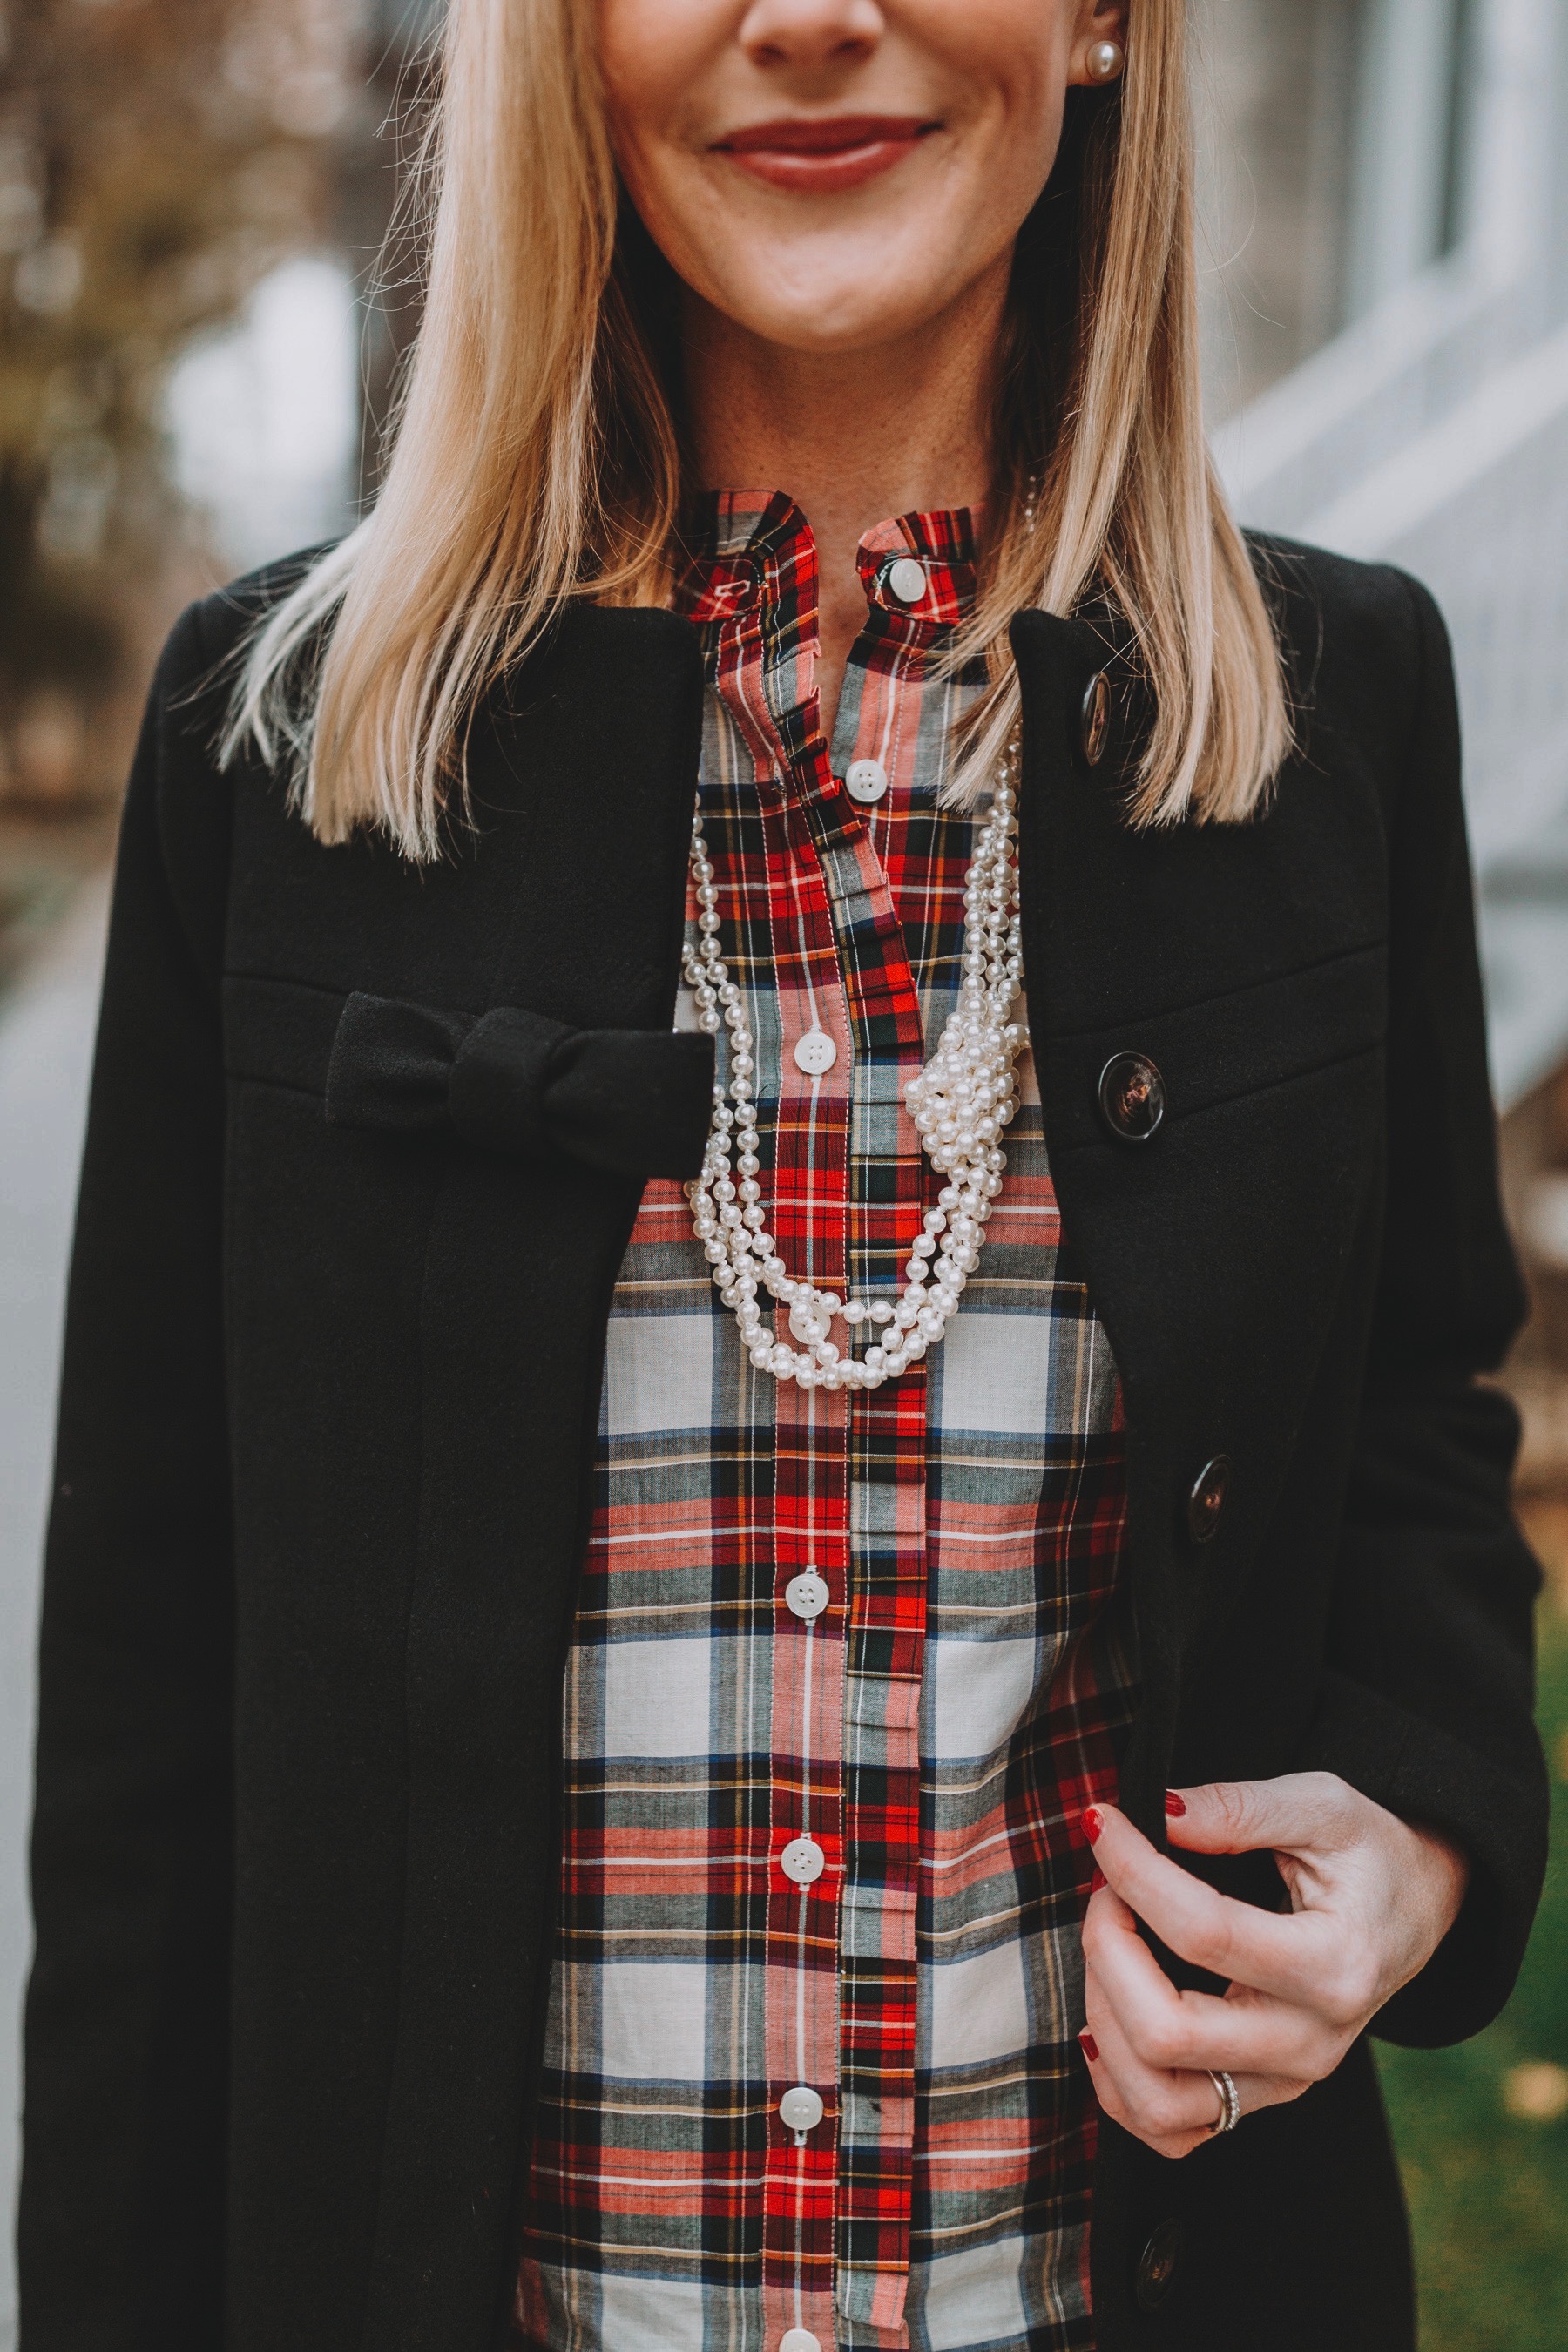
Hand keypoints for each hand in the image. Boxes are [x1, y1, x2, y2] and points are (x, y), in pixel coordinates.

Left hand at [1078, 1771, 1469, 2158]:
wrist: (1414, 1911)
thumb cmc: (1368, 1854)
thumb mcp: (1323, 1805)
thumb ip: (1240, 1808)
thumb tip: (1159, 1814)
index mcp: (1335, 1965)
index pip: (1202, 1932)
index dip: (1132, 1871)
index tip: (1104, 1823)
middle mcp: (1310, 2042)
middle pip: (1166, 2031)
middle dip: (1106, 1948)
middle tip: (1107, 1889)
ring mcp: (1284, 2081)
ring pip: (1157, 2101)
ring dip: (1103, 2018)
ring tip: (1109, 1947)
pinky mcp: (1258, 2097)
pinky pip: (1168, 2127)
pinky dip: (1119, 2080)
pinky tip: (1110, 2015)